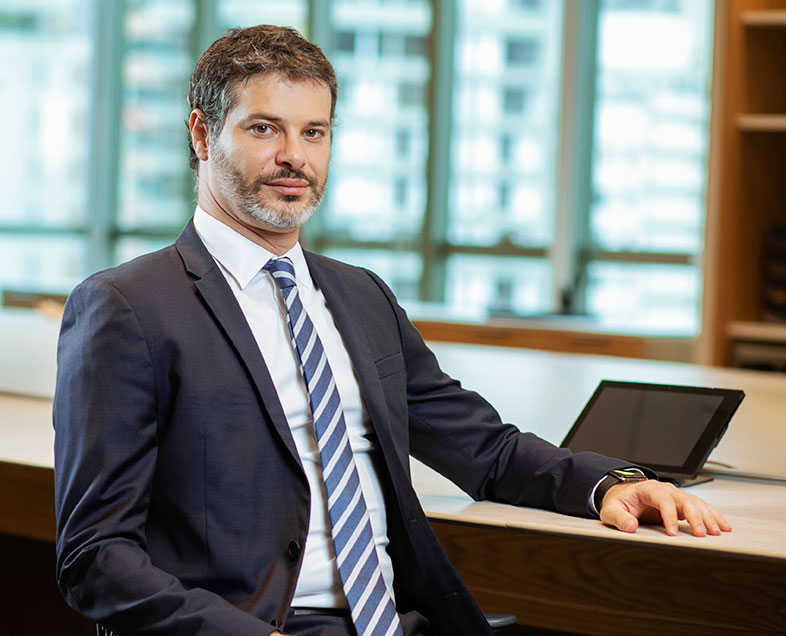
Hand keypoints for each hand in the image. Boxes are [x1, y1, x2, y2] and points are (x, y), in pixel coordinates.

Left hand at [599, 479, 731, 536]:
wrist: (624, 496)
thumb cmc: (619, 503)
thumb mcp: (611, 510)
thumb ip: (619, 518)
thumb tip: (630, 526)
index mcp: (647, 488)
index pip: (662, 499)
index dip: (669, 515)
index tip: (672, 532)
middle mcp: (665, 489)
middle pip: (684, 499)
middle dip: (695, 517)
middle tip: (701, 534)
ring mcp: (675, 496)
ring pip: (696, 503)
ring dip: (708, 517)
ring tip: (717, 532)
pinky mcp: (682, 504)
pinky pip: (701, 507)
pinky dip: (713, 516)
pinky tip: (722, 526)